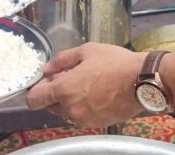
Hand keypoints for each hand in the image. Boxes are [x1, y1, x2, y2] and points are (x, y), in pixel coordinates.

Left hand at [26, 43, 142, 126]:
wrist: (141, 81)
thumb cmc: (114, 62)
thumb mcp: (87, 50)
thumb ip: (62, 60)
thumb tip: (46, 69)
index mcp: (64, 90)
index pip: (33, 100)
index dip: (38, 89)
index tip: (49, 79)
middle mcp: (70, 109)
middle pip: (49, 106)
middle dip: (56, 93)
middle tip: (72, 77)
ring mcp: (83, 120)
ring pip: (66, 111)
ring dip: (70, 100)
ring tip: (88, 84)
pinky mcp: (95, 124)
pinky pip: (81, 116)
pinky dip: (83, 107)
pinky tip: (98, 93)